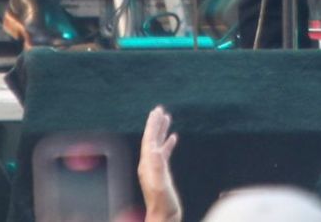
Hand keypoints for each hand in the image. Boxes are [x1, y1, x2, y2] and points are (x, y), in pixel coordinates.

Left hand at [138, 106, 181, 221]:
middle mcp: (148, 164)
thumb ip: (157, 168)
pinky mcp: (162, 173)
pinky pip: (164, 153)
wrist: (164, 217)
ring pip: (157, 144)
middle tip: (159, 109)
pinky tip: (173, 138)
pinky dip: (168, 143)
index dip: (152, 125)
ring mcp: (154, 168)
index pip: (149, 139)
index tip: (156, 111)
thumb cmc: (162, 204)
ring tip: (167, 118)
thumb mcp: (160, 185)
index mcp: (147, 164)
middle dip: (155, 123)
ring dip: (161, 130)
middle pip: (151, 138)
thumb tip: (155, 150)